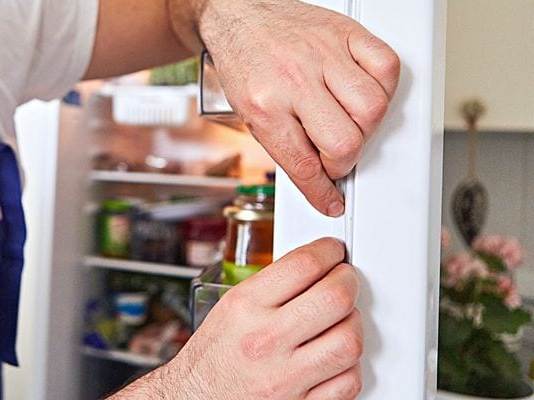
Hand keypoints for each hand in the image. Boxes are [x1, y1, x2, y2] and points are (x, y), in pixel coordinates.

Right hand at [112, 238, 361, 398]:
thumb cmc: (213, 355)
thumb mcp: (231, 306)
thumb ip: (272, 284)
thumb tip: (314, 266)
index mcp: (245, 307)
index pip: (303, 265)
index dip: (329, 251)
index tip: (333, 252)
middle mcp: (265, 340)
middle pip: (334, 298)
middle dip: (348, 281)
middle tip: (345, 279)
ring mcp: (285, 377)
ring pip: (348, 340)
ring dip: (353, 323)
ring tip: (342, 318)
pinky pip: (347, 381)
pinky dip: (348, 365)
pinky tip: (335, 355)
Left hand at [199, 0, 400, 216]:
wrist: (240, 15)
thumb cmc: (244, 63)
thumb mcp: (250, 113)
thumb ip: (285, 145)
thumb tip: (318, 177)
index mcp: (265, 106)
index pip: (304, 165)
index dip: (322, 191)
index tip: (331, 200)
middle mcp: (295, 80)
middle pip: (344, 141)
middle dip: (343, 162)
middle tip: (335, 158)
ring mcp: (323, 55)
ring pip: (372, 108)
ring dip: (365, 130)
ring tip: (350, 126)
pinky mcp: (344, 33)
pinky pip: (386, 66)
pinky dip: (384, 88)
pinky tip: (365, 94)